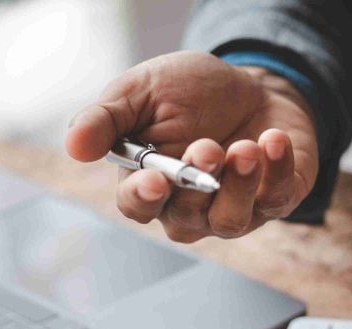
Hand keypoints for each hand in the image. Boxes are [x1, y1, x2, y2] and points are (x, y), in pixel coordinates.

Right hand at [65, 51, 318, 241]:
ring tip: (245, 147)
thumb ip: (107, 118)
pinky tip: (274, 140)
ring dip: (238, 185)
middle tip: (207, 146)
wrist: (251, 85)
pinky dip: (278, 171)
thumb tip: (74, 145)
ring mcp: (235, 209)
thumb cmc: (190, 94)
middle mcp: (191, 208)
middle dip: (197, 182)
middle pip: (187, 217)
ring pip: (231, 220)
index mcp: (150, 183)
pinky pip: (277, 199)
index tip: (155, 180)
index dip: (144, 198)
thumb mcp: (141, 91)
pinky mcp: (275, 199)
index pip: (138, 207)